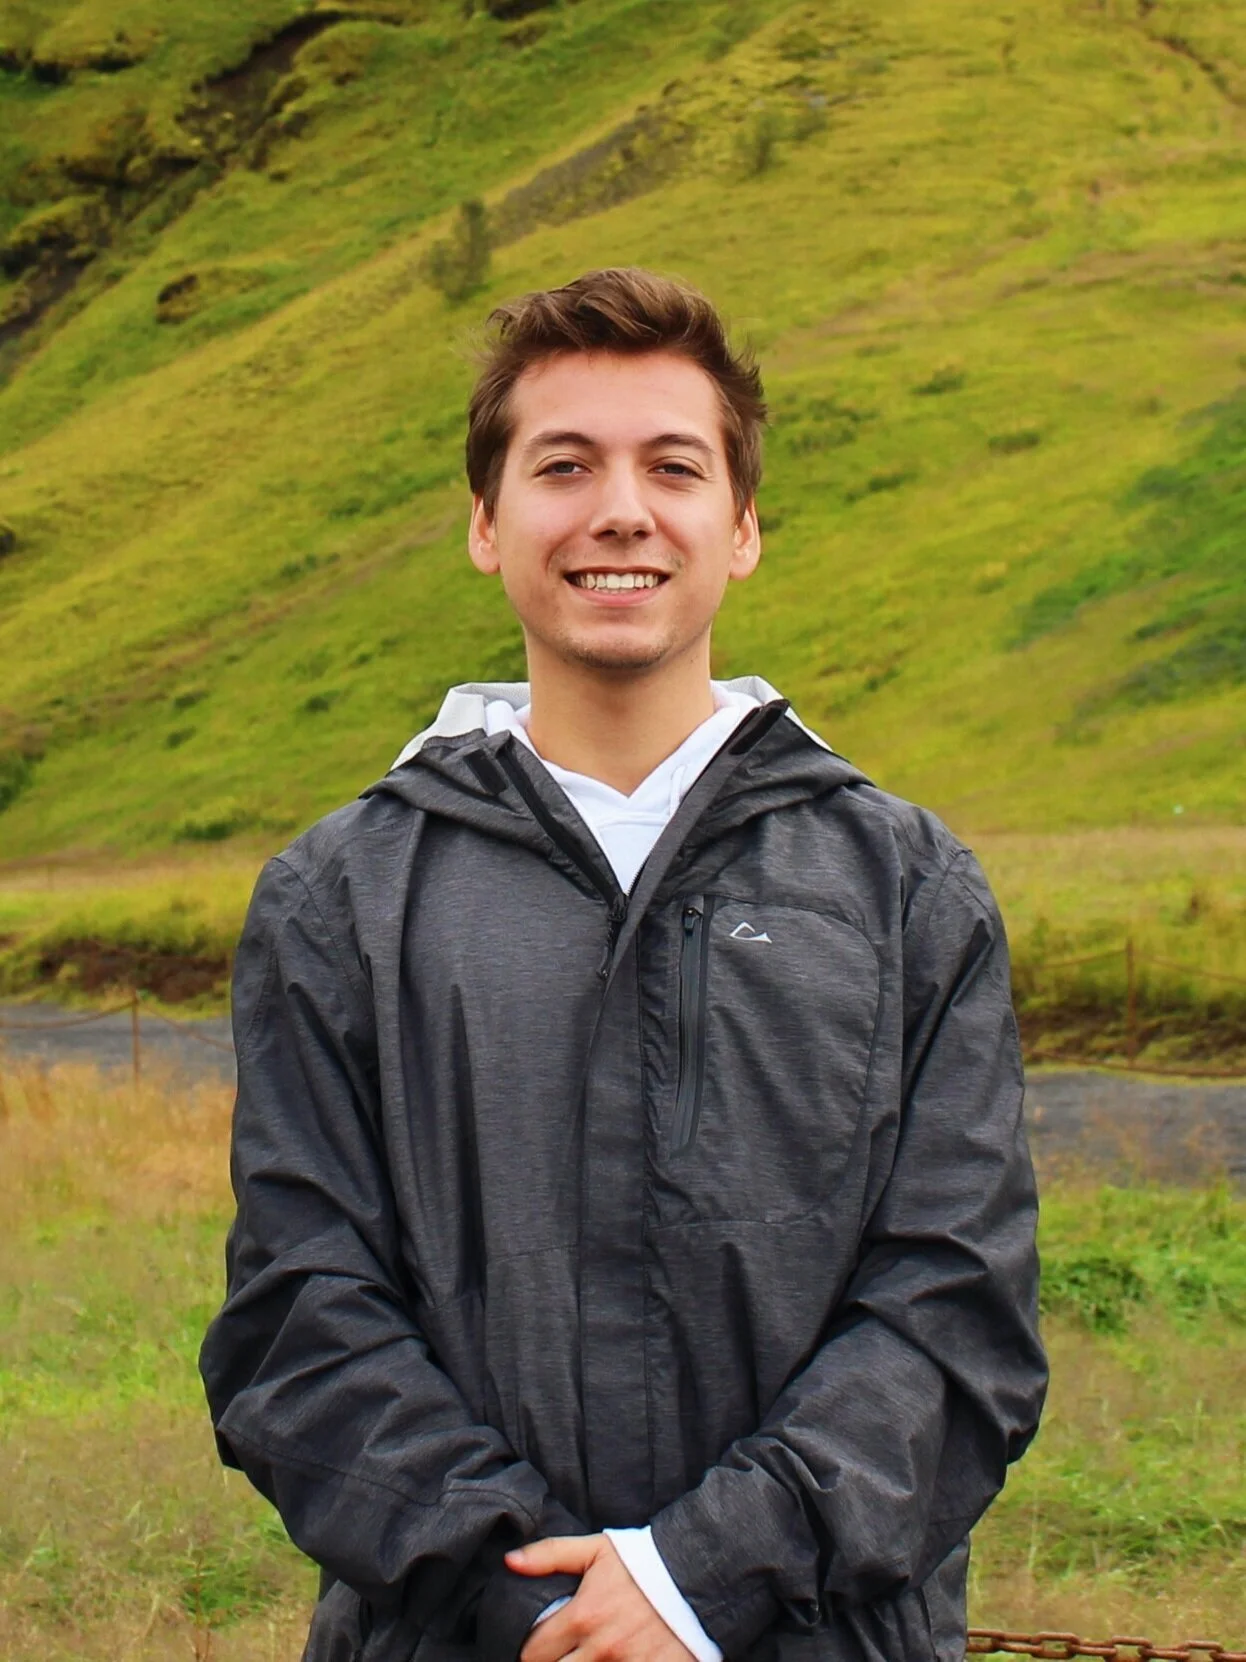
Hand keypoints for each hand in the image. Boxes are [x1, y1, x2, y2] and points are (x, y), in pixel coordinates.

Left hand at [510, 1534, 696, 1661]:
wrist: (697, 1577)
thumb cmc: (643, 1563)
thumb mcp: (597, 1549)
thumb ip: (551, 1554)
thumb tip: (510, 1561)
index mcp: (584, 1616)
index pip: (534, 1652)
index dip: (529, 1652)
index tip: (536, 1649)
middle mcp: (602, 1649)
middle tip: (556, 1658)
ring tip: (581, 1659)